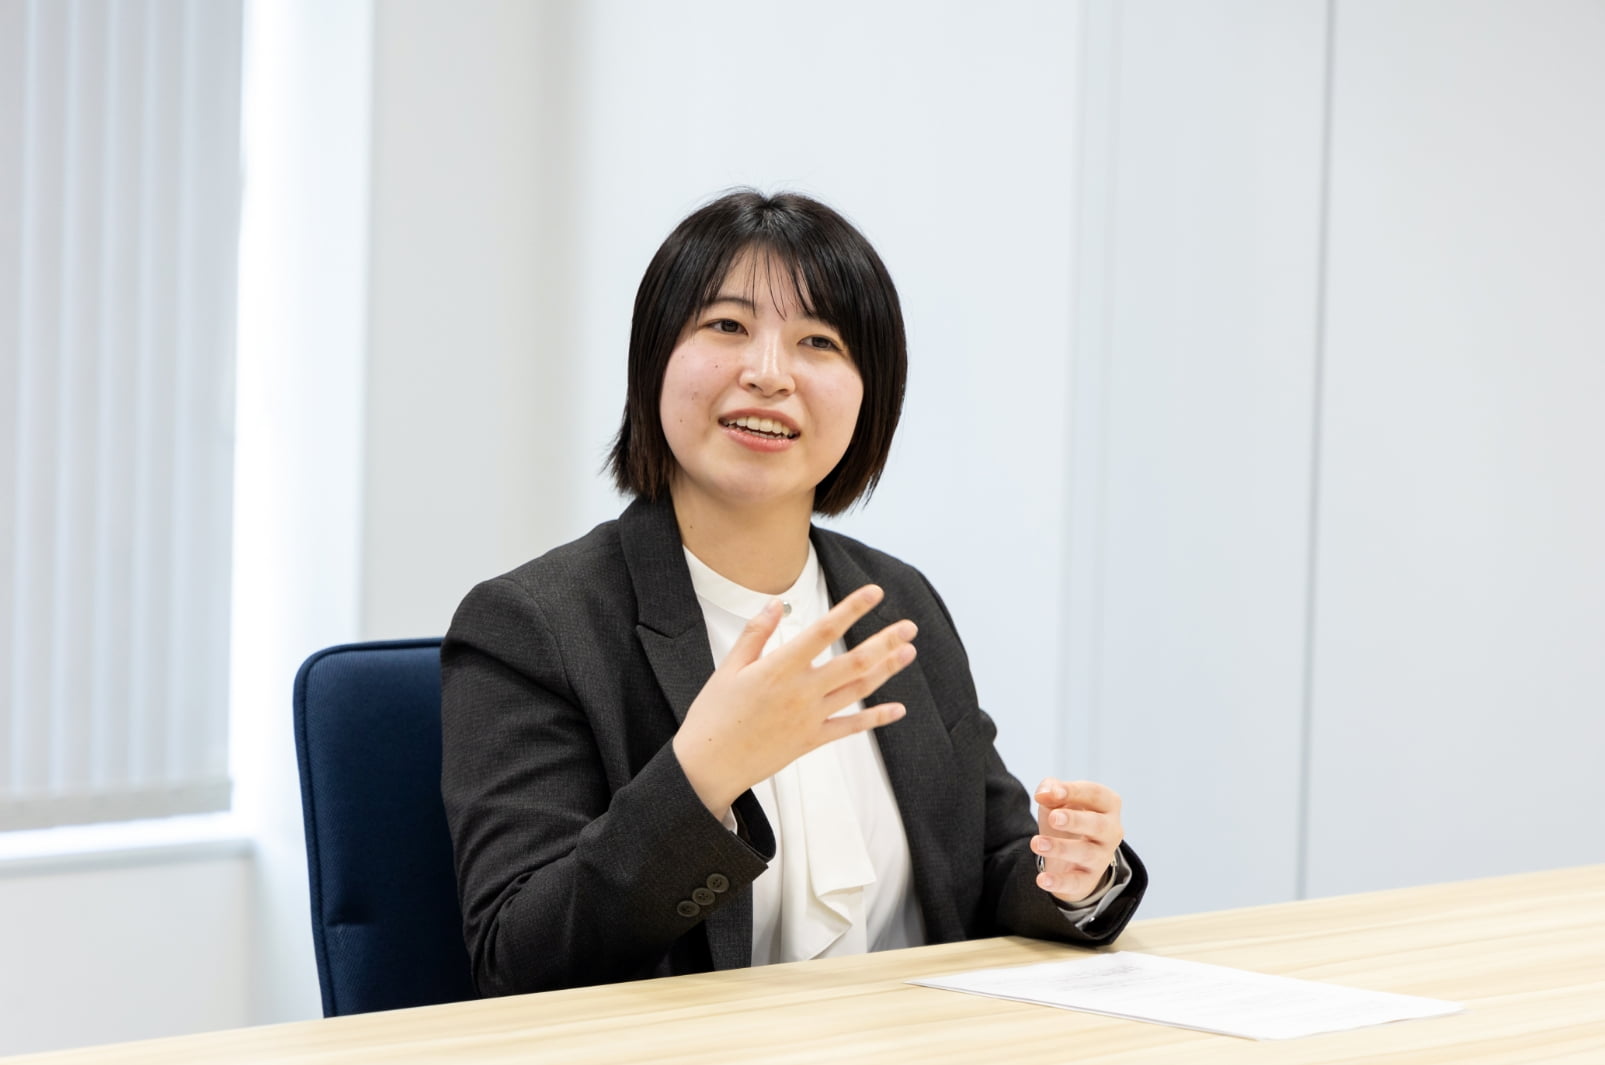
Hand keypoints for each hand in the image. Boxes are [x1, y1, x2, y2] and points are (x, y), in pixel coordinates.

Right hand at [672, 584, 917, 817]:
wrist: (709, 766)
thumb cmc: (714, 716)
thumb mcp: (728, 668)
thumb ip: (755, 634)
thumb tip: (774, 604)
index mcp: (778, 668)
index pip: (823, 631)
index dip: (852, 609)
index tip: (874, 593)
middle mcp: (800, 691)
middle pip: (854, 662)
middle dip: (885, 641)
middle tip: (909, 627)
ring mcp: (809, 718)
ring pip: (858, 690)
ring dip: (887, 670)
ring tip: (908, 653)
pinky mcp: (811, 740)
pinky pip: (850, 727)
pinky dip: (876, 718)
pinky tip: (897, 708)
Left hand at [1031, 778, 1123, 904]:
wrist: (1071, 855)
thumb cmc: (1068, 819)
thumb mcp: (1058, 800)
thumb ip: (1051, 790)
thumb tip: (1044, 794)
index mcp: (1107, 804)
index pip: (1095, 794)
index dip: (1074, 792)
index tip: (1053, 793)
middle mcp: (1111, 831)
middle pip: (1097, 825)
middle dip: (1075, 821)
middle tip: (1053, 818)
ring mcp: (1102, 856)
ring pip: (1086, 853)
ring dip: (1061, 848)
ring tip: (1036, 843)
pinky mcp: (1089, 879)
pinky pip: (1077, 882)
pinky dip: (1059, 882)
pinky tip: (1042, 879)